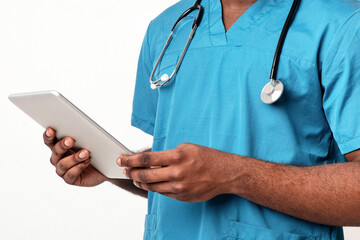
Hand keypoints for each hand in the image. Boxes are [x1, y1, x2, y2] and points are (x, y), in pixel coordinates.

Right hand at [43, 128, 107, 186]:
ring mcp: (63, 170)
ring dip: (74, 158)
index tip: (51, 130)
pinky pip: (70, 175)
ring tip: (85, 153)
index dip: (48, 136)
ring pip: (62, 164)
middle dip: (62, 145)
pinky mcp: (71, 180)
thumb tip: (82, 130)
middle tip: (70, 140)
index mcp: (60, 147)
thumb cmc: (96, 151)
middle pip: (55, 151)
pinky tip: (85, 162)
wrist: (106, 166)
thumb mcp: (90, 141)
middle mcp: (59, 159)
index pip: (50, 141)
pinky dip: (78, 168)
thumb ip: (83, 135)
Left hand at [117, 143, 234, 201]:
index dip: (131, 159)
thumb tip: (149, 159)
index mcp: (177, 157)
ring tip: (135, 178)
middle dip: (131, 172)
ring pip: (151, 187)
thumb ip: (167, 154)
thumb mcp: (186, 148)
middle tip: (125, 169)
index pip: (147, 159)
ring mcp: (179, 187)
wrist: (225, 173)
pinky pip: (162, 193)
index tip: (122, 159)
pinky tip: (150, 183)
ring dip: (140, 182)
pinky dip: (154, 188)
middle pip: (145, 176)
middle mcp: (176, 173)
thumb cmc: (206, 157)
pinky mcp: (181, 196)